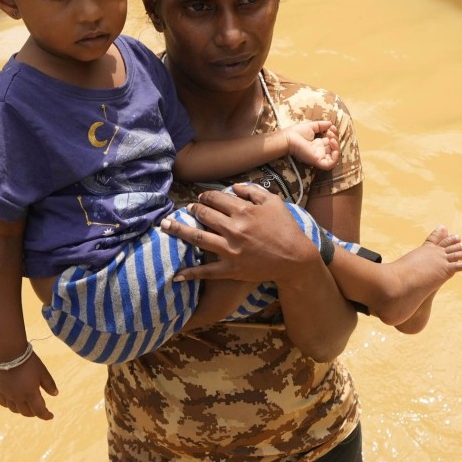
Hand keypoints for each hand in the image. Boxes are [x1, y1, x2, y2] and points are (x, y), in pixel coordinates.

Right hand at [0, 351, 57, 419]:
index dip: (46, 415)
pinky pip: (3, 402)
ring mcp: (8, 394)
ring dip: (22, 410)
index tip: (51, 416)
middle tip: (40, 409)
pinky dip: (9, 405)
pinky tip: (13, 402)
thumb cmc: (29, 362)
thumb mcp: (43, 372)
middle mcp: (18, 397)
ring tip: (27, 406)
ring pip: (14, 409)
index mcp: (31, 393)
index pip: (39, 411)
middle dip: (35, 413)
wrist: (10, 352)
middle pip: (26, 412)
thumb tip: (55, 395)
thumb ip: (49, 384)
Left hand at [165, 184, 322, 285]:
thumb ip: (253, 191)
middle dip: (192, 210)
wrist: (296, 258)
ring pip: (197, 238)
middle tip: (187, 209)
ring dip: (178, 230)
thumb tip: (233, 187)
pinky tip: (175, 274)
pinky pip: (206, 271)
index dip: (205, 197)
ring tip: (166, 225)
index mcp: (243, 211)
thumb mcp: (274, 202)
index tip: (201, 198)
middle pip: (203, 215)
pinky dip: (190, 273)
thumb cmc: (286, 228)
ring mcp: (230, 249)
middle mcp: (233, 228)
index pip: (215, 199)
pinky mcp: (231, 269)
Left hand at [283, 120, 338, 169]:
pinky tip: (333, 147)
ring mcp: (319, 157)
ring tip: (331, 138)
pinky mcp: (317, 161)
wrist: (289, 138)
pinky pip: (330, 164)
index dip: (334, 134)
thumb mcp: (312, 126)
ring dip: (337, 147)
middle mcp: (319, 151)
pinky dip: (335, 157)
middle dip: (335, 138)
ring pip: (334, 157)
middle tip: (330, 132)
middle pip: (334, 149)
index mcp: (318, 144)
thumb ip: (321, 125)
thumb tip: (330, 123)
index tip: (331, 127)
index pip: (331, 142)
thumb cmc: (297, 132)